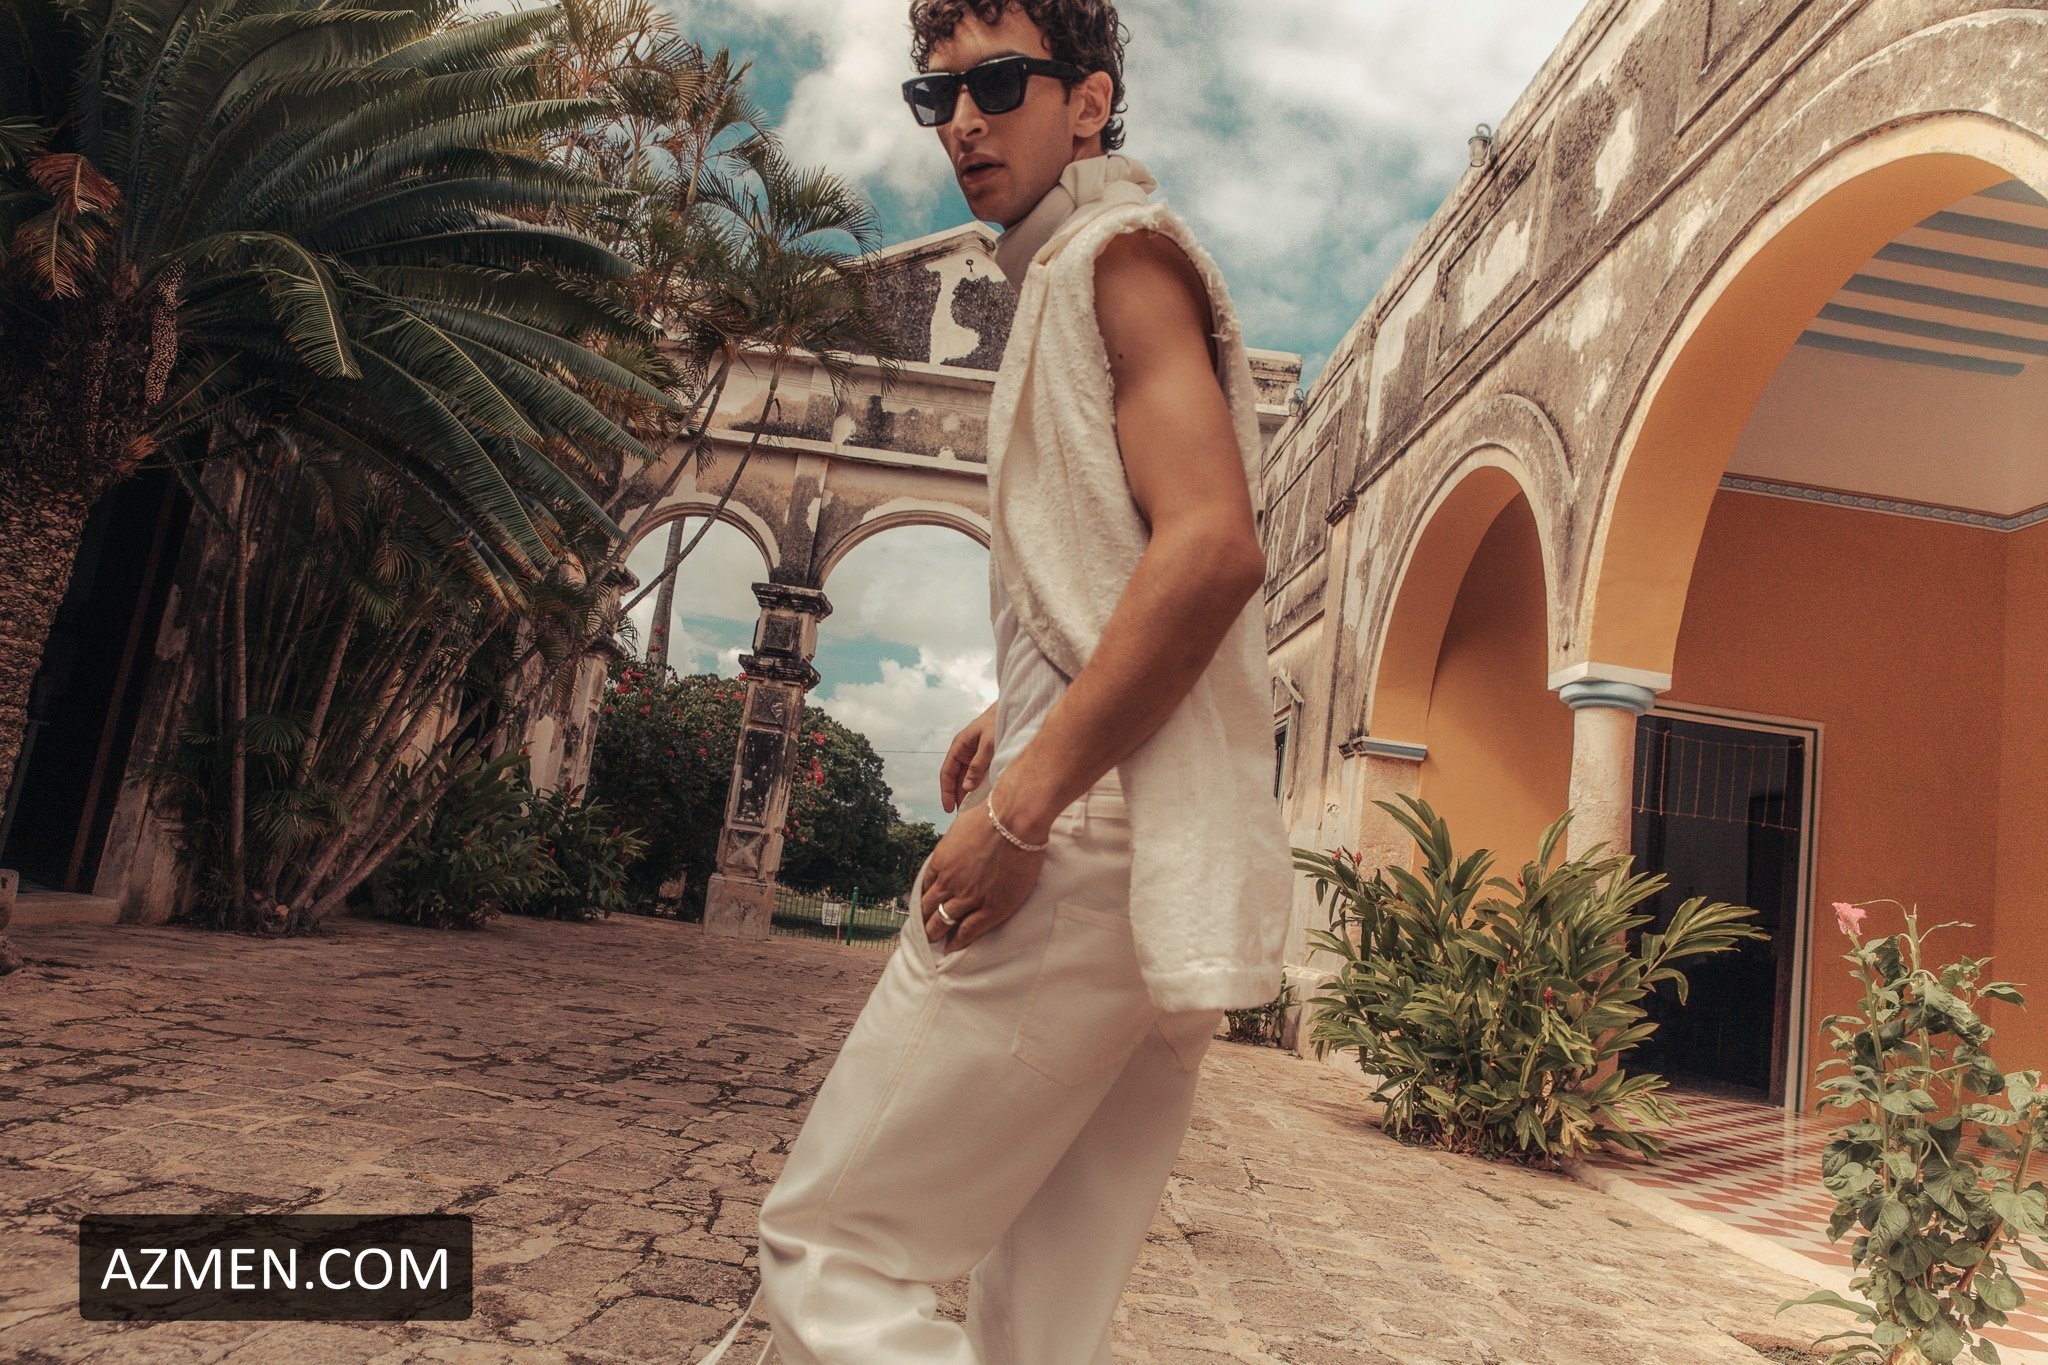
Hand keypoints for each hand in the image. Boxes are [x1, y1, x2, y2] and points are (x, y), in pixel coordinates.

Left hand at [917, 793, 1045, 954]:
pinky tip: (952, 947)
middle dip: (922, 921)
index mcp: (940, 862)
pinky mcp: (990, 908)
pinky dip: (958, 941)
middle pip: (927, 908)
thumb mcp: (960, 828)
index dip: (921, 900)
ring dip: (935, 933)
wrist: (1013, 821)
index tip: (920, 909)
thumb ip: (954, 844)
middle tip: (920, 932)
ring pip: (943, 922)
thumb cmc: (991, 816)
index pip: (923, 888)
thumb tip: (955, 846)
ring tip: (933, 942)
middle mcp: (948, 882)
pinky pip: (968, 930)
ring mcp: (968, 897)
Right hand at [938, 703, 996, 812]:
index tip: (948, 809)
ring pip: (967, 778)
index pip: (947, 773)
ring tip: (970, 812)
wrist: (1015, 707)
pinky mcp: (986, 757)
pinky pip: (978, 774)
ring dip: (967, 794)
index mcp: (959, 746)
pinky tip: (981, 799)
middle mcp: (964, 751)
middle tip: (961, 817)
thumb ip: (978, 764)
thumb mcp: (989, 742)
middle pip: (956, 778)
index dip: (946, 792)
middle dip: (957, 797)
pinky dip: (978, 787)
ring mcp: (974, 754)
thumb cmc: (999, 720)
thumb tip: (967, 787)